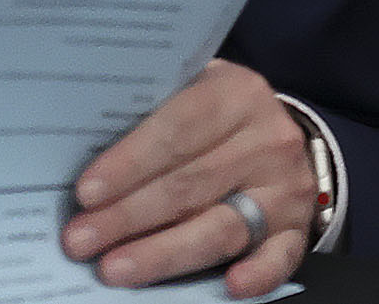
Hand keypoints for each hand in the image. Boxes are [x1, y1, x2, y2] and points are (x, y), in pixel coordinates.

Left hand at [61, 60, 315, 295]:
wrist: (278, 136)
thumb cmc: (215, 116)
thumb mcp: (192, 93)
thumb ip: (153, 114)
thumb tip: (82, 149)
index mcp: (237, 94)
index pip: (177, 129)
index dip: (130, 163)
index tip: (86, 192)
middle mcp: (268, 139)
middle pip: (190, 185)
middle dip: (129, 216)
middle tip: (81, 240)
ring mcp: (286, 188)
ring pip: (221, 227)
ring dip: (164, 252)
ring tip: (115, 269)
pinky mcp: (297, 229)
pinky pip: (279, 257)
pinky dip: (257, 274)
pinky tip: (228, 286)